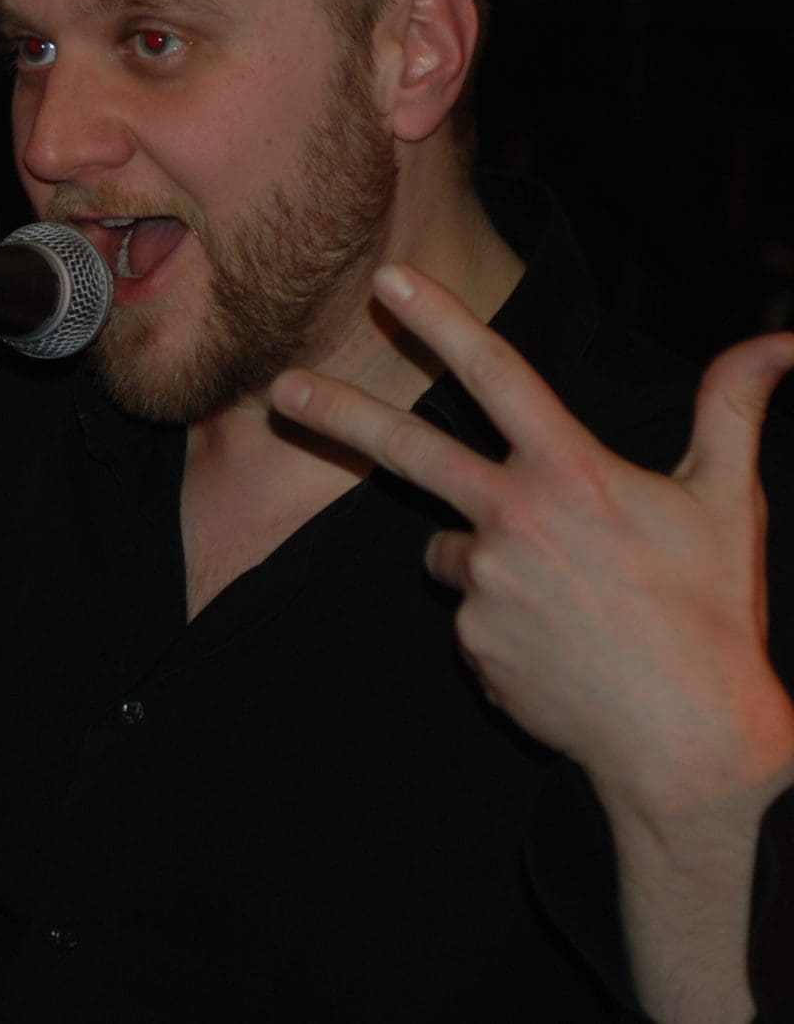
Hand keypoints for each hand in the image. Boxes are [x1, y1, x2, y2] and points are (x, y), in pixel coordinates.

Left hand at [270, 264, 793, 814]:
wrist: (689, 741)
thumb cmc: (713, 615)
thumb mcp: (727, 502)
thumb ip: (731, 410)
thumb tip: (783, 338)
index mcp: (575, 474)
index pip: (499, 375)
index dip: (442, 320)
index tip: (388, 282)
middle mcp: (516, 518)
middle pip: (405, 448)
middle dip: (335, 413)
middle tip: (280, 388)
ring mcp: (485, 584)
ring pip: (450, 548)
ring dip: (485, 559)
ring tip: (566, 602)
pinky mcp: (468, 643)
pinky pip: (468, 614)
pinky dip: (500, 623)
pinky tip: (557, 651)